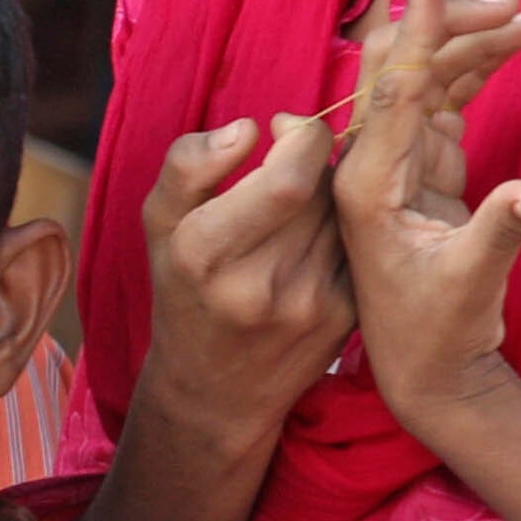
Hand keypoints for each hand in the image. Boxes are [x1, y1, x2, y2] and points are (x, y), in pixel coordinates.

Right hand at [132, 108, 357, 444]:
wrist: (215, 390)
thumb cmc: (184, 292)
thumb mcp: (159, 226)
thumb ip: (188, 165)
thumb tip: (248, 129)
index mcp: (204, 253)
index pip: (289, 178)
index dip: (301, 136)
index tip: (285, 131)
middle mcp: (259, 284)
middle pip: (322, 187)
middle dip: (312, 163)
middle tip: (289, 171)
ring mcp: (310, 305)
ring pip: (347, 212)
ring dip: (331, 196)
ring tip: (299, 211)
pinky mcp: (347, 318)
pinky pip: (360, 244)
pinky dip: (345, 230)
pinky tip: (317, 242)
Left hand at [331, 0, 520, 433]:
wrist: (429, 369)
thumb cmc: (439, 333)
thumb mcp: (472, 286)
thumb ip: (498, 234)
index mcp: (365, 183)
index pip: (391, 91)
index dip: (418, 33)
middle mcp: (371, 162)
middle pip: (407, 70)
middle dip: (457, 29)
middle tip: (520, 5)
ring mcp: (398, 161)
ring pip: (432, 79)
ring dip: (477, 45)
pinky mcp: (424, 166)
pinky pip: (447, 99)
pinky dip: (480, 69)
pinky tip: (517, 42)